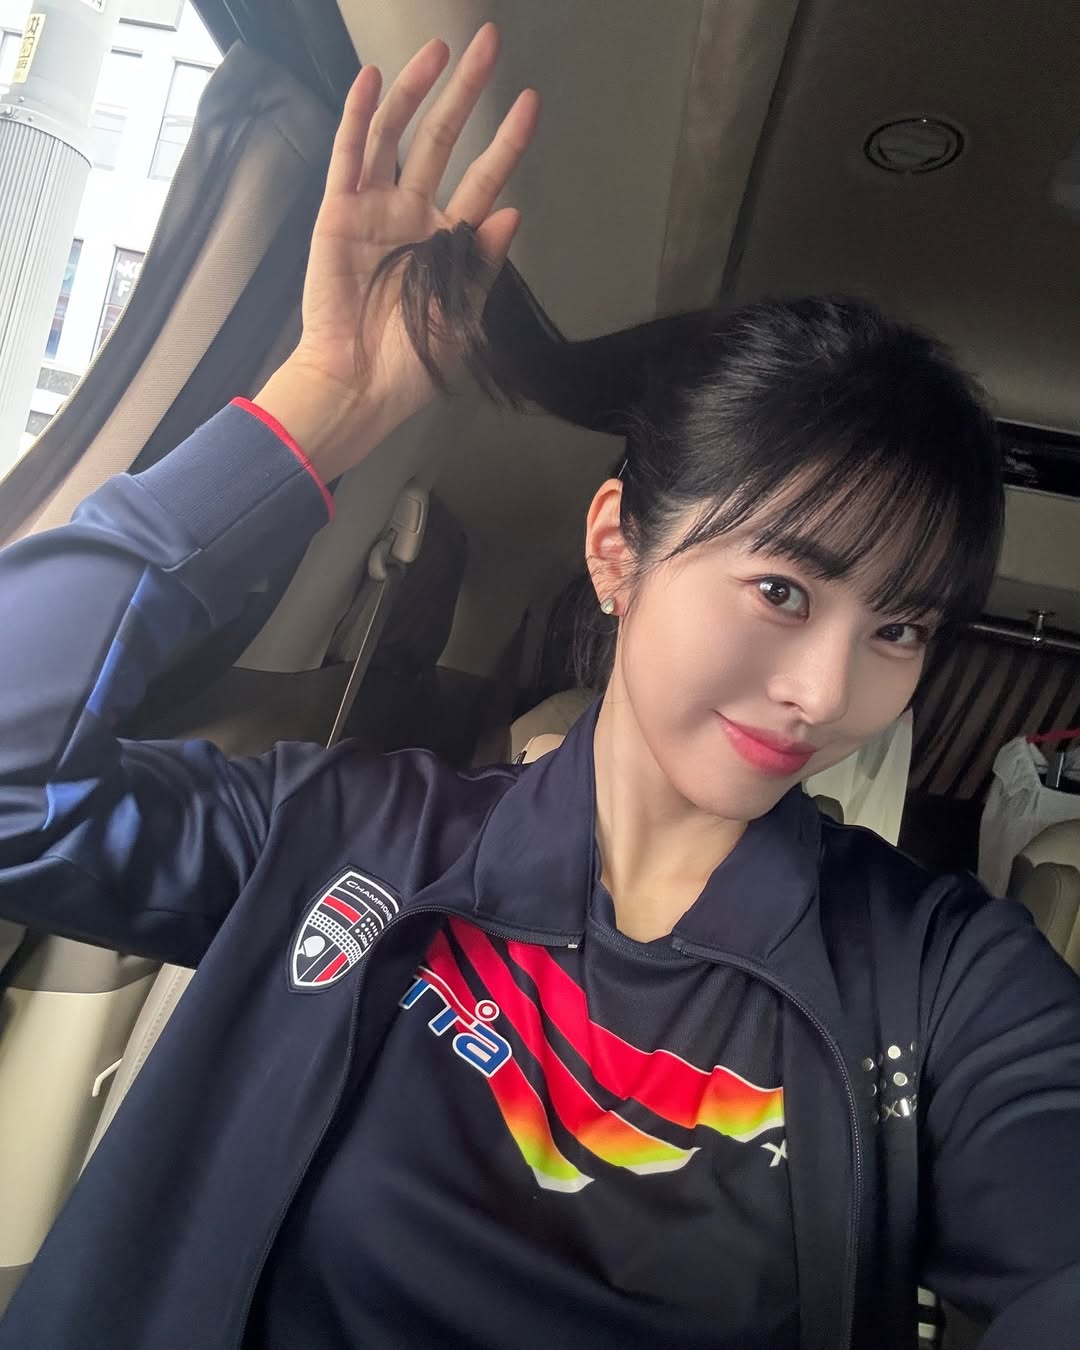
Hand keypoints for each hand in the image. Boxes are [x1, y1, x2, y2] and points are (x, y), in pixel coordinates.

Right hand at [257, 24, 539, 478]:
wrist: (359, 385)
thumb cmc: (411, 363)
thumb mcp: (464, 314)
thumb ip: (485, 262)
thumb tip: (514, 211)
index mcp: (448, 242)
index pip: (485, 178)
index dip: (508, 142)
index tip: (531, 104)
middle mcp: (413, 216)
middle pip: (443, 140)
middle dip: (465, 91)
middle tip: (487, 42)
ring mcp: (374, 210)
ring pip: (397, 135)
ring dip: (417, 91)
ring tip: (440, 51)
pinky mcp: (338, 213)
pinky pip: (350, 155)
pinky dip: (358, 115)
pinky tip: (372, 79)